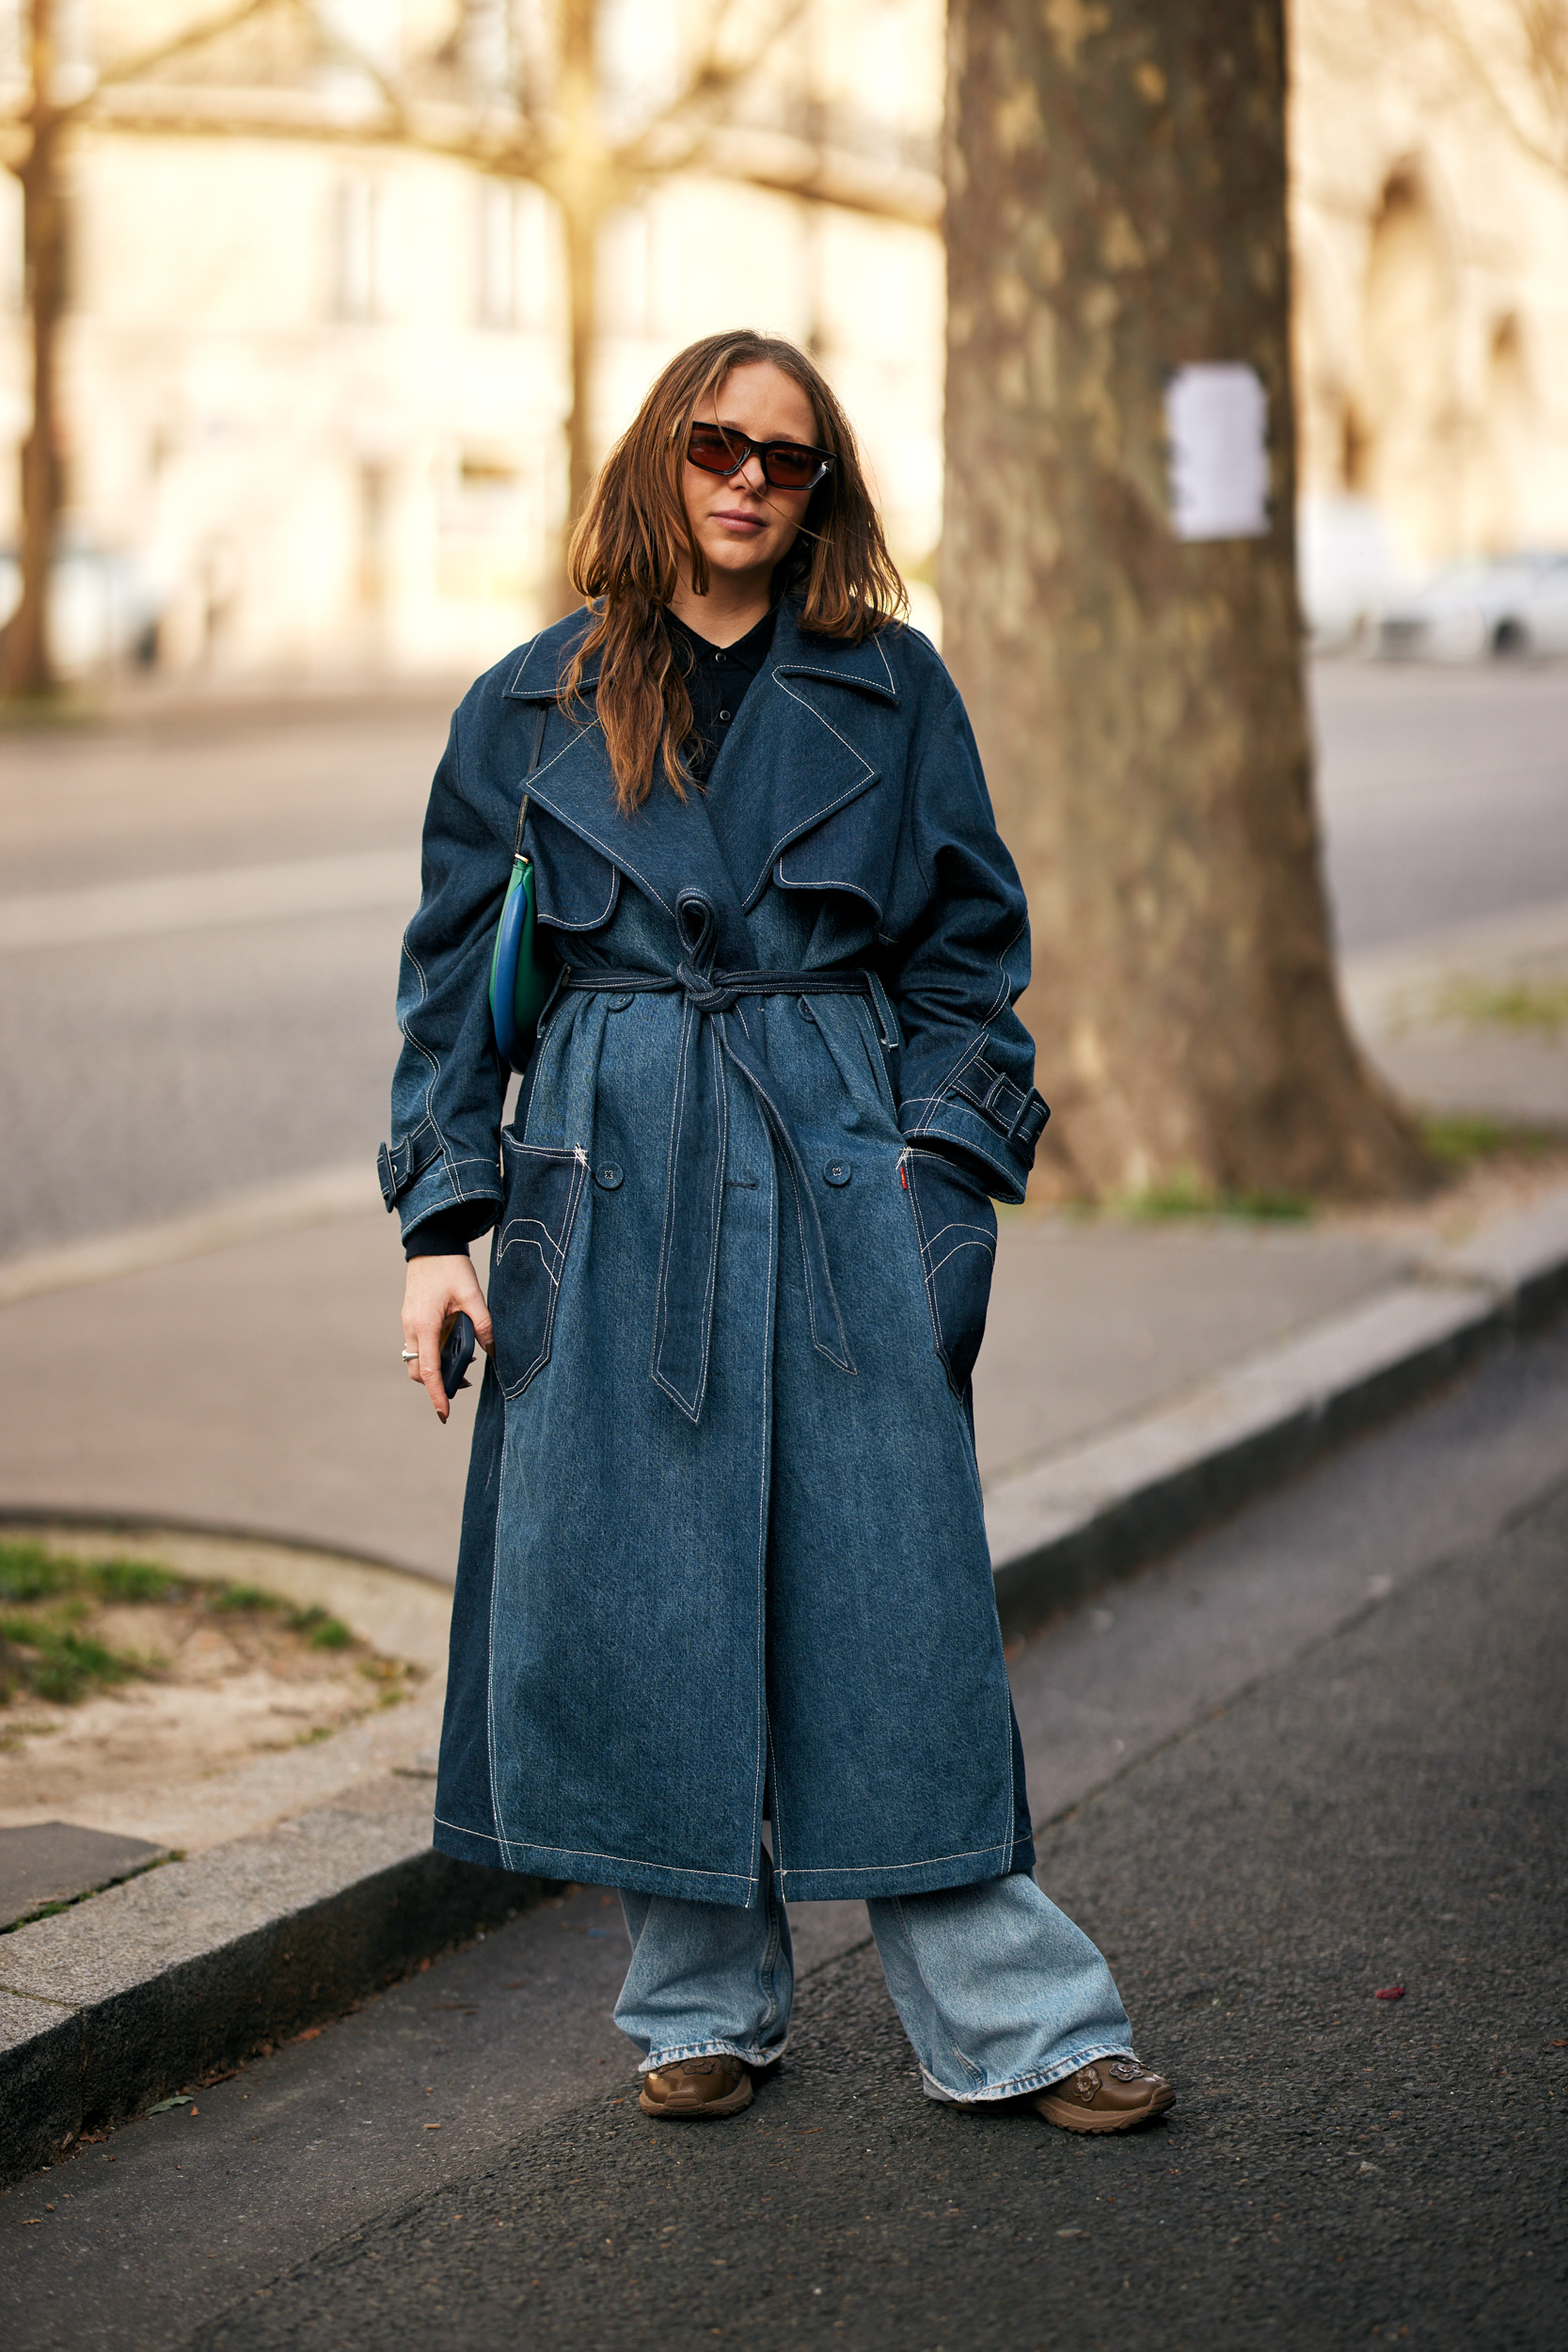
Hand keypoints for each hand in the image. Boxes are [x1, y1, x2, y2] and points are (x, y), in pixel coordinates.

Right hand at [401, 1255, 494, 1424]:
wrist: (430, 1244)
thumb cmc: (450, 1267)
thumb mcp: (472, 1294)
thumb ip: (483, 1324)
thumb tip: (493, 1351)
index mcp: (425, 1325)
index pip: (429, 1369)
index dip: (437, 1394)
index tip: (444, 1413)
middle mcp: (411, 1328)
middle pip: (419, 1371)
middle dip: (437, 1384)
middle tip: (462, 1385)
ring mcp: (408, 1324)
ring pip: (416, 1360)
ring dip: (435, 1369)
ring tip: (462, 1366)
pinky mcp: (411, 1319)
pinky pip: (418, 1347)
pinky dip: (432, 1355)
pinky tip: (453, 1346)